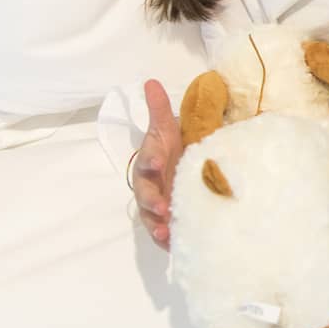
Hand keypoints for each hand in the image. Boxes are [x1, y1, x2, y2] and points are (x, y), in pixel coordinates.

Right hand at [132, 79, 183, 249]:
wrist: (182, 162)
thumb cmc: (174, 144)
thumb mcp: (168, 126)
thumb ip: (160, 108)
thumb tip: (150, 82)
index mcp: (152, 161)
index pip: (148, 161)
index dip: (151, 161)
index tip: (157, 162)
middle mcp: (151, 185)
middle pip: (146, 195)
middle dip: (152, 201)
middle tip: (162, 206)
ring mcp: (158, 204)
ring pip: (153, 218)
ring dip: (158, 226)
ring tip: (167, 233)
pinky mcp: (168, 219)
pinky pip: (165, 232)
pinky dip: (168, 239)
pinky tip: (176, 245)